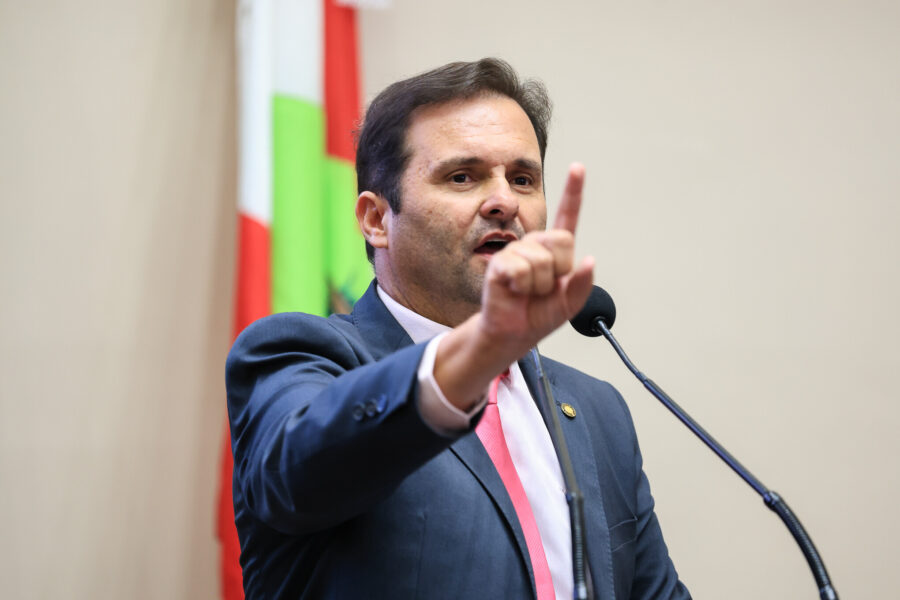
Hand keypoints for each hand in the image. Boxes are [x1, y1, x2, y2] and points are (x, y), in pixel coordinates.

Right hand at [478, 163, 594, 354]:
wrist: (513, 331)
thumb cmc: (539, 314)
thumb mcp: (570, 303)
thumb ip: (582, 283)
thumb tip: (590, 261)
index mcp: (555, 250)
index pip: (567, 216)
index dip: (573, 191)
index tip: (577, 168)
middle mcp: (536, 245)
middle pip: (562, 240)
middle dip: (559, 269)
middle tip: (544, 286)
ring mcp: (517, 251)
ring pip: (542, 260)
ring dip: (539, 284)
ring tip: (527, 291)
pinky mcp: (501, 263)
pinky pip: (522, 270)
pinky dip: (522, 286)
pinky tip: (513, 290)